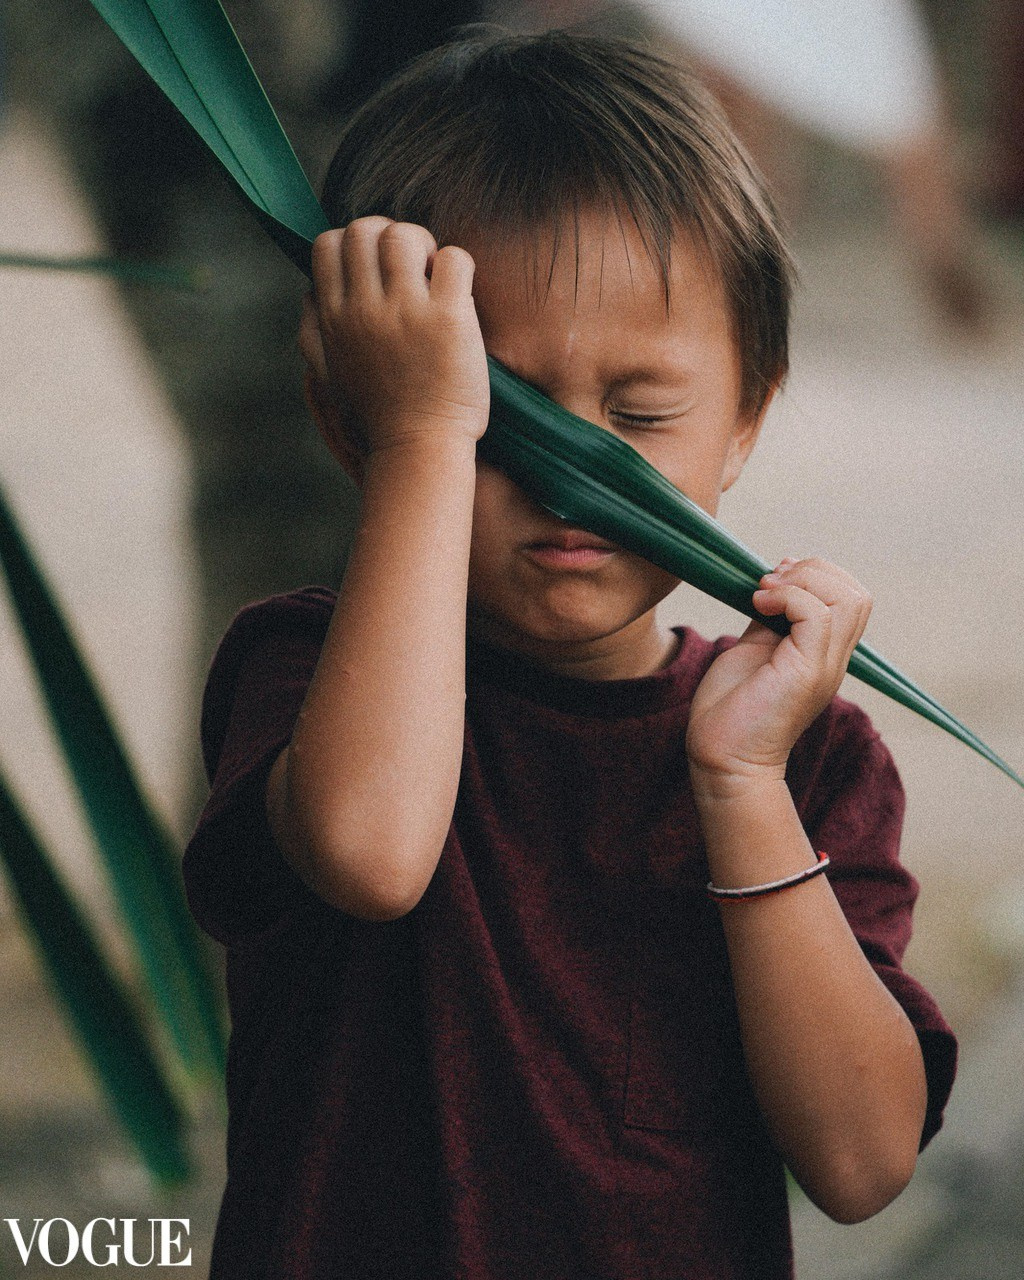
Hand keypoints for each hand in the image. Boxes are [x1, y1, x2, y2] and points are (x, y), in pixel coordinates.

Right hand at [300, 216, 489, 460]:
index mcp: (334, 318)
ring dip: (424, 246)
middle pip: (364, 229)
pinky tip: (459, 297)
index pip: (328, 243)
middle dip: (389, 236)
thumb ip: (312, 332)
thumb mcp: (328, 377)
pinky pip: (454, 258)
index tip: (376, 270)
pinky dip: (458, 266)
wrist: (419, 450)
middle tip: (411, 271)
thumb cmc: (378, 418)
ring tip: (435, 279)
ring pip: (405, 235)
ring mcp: (407, 311)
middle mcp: (365, 309)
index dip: (353, 243)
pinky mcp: (449, 318)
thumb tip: (310, 291)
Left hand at [686, 556, 872, 796]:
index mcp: (824, 653)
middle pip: (857, 593)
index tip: (774, 580)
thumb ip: (771, 617)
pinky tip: (758, 605)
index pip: (850, 598)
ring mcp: (824, 666)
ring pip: (848, 599)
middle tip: (769, 583)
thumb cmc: (731, 708)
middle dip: (813, 571)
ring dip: (802, 581)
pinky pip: (817, 615)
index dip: (817, 575)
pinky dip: (788, 597)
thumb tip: (775, 581)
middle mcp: (832, 659)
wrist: (721, 757)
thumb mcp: (754, 647)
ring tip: (764, 594)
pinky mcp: (806, 672)